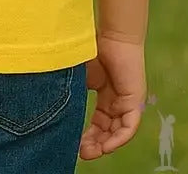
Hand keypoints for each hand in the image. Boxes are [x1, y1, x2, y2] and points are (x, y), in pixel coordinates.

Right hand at [80, 34, 145, 159]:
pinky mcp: (135, 101)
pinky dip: (118, 138)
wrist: (111, 34)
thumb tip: (52, 104)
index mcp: (105, 96)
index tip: (74, 144)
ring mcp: (128, 103)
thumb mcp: (78, 75)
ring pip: (118, 132)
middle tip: (81, 153)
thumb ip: (71, 90)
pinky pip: (129, 127)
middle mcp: (118, 102)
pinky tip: (106, 146)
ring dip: (105, 145)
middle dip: (94, 144)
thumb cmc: (91, 48)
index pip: (98, 123)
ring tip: (89, 152)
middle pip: (108, 131)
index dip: (87, 135)